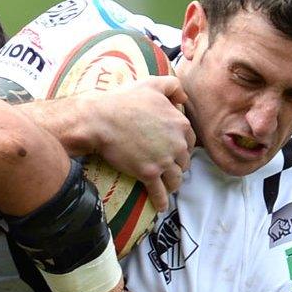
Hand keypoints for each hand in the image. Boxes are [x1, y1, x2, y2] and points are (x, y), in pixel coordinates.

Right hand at [80, 75, 195, 210]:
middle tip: (169, 169)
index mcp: (180, 124)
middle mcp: (177, 144)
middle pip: (184, 161)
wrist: (101, 119)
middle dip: (178, 166)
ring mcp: (164, 160)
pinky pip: (160, 193)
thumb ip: (173, 86)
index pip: (189, 141)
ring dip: (172, 184)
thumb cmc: (124, 100)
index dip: (182, 147)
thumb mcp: (152, 84)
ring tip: (167, 187)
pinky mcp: (149, 173)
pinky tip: (160, 207)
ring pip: (176, 179)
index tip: (176, 152)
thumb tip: (183, 97)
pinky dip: (161, 201)